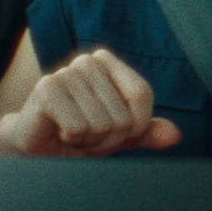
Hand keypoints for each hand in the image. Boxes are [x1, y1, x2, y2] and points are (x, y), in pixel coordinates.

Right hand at [0, 49, 180, 156]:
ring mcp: (66, 72)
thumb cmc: (79, 136)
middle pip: (123, 115)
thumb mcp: (119, 135)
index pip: (142, 94)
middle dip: (108, 138)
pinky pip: (80, 127)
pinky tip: (59, 132)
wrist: (36, 150)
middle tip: (86, 135)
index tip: (117, 132)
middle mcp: (88, 61)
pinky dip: (72, 139)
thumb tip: (175, 135)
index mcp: (108, 62)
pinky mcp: (47, 89)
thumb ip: (148, 132)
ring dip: (90, 141)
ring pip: (102, 124)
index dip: (135, 124)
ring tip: (73, 134)